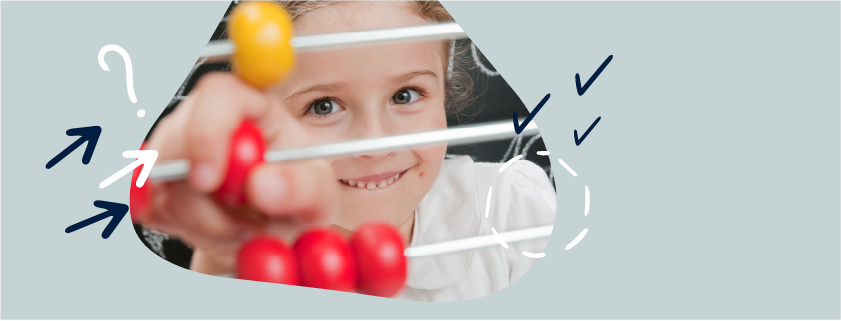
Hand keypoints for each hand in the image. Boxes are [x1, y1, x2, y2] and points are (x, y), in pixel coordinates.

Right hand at [141, 72, 338, 274]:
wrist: (272, 232)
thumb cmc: (298, 200)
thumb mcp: (319, 197)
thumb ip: (302, 188)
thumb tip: (262, 183)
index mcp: (258, 107)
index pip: (221, 94)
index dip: (208, 129)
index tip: (210, 180)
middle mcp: (213, 117)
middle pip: (178, 135)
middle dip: (200, 194)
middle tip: (241, 227)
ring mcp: (181, 145)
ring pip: (160, 176)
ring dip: (200, 219)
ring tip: (242, 229)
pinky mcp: (159, 177)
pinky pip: (152, 202)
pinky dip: (184, 227)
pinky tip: (218, 229)